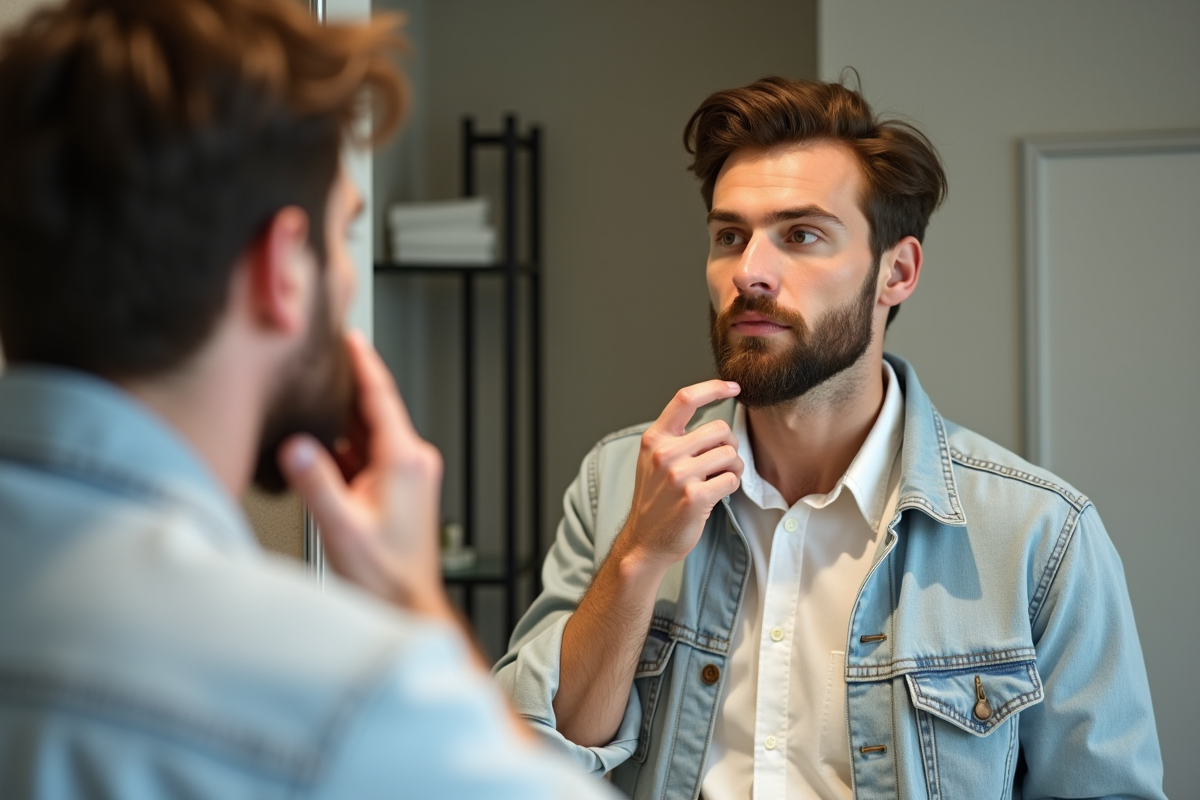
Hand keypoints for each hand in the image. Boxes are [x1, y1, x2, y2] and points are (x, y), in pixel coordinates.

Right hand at [279, 331, 451, 620]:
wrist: (404, 604)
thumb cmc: (385, 575)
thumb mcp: (342, 528)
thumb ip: (316, 483)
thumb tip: (295, 447)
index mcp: (404, 460)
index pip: (381, 396)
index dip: (362, 363)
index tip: (348, 336)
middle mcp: (410, 461)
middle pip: (372, 408)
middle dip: (344, 383)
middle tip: (316, 356)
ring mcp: (403, 474)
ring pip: (366, 430)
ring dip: (339, 415)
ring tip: (306, 393)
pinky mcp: (394, 488)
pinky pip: (363, 452)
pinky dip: (340, 442)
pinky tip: (313, 441)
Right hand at [617, 380, 742, 570]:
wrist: (645, 540)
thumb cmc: (657, 499)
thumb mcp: (654, 460)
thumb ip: (677, 438)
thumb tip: (719, 423)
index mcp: (654, 438)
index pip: (685, 398)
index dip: (713, 387)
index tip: (733, 387)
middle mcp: (664, 453)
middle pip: (719, 429)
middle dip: (729, 445)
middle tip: (721, 463)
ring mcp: (678, 475)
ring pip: (730, 454)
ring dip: (733, 468)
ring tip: (718, 480)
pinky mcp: (694, 497)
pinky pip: (732, 480)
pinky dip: (731, 486)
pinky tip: (716, 494)